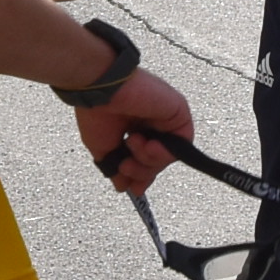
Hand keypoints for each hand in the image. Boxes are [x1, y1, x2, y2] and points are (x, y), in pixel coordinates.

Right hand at [75, 67, 194, 190]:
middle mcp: (152, 122)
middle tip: (126, 167)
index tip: (134, 188)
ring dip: (150, 159)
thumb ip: (117, 168)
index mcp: (135, 127)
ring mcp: (166, 117)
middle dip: (143, 170)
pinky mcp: (178, 112)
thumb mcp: (105, 149)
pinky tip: (148, 144)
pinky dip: (165, 151)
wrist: (100, 91)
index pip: (147, 158)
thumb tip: (123, 186)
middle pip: (158, 160)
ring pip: (169, 154)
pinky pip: (182, 143)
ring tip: (133, 144)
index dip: (142, 175)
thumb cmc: (97, 112)